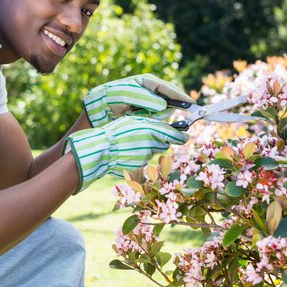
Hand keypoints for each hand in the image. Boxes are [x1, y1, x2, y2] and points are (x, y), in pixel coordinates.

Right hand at [62, 116, 187, 192]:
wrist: (101, 149)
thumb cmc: (116, 131)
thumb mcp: (133, 121)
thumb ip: (151, 123)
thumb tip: (166, 126)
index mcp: (152, 129)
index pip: (176, 135)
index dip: (181, 135)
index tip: (185, 135)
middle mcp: (152, 143)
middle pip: (164, 143)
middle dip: (161, 140)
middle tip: (149, 136)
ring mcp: (146, 156)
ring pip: (154, 151)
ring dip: (149, 147)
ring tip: (133, 142)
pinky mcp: (140, 166)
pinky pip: (144, 160)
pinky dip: (139, 155)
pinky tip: (128, 151)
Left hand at [82, 74, 194, 127]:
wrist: (95, 111)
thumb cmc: (108, 98)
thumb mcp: (124, 95)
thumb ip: (144, 98)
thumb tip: (164, 105)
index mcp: (147, 82)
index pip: (167, 88)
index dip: (180, 96)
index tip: (191, 105)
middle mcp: (150, 93)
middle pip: (168, 102)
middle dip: (165, 110)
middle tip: (154, 115)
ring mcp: (148, 105)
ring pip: (162, 114)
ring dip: (154, 118)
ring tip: (135, 116)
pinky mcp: (145, 116)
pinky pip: (155, 121)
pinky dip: (151, 124)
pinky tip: (138, 122)